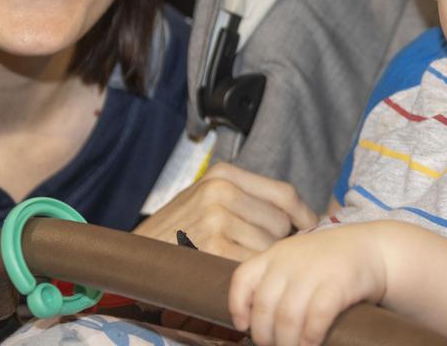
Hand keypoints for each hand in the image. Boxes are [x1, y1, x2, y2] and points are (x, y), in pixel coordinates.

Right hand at [133, 162, 316, 259]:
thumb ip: (248, 199)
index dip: (304, 215)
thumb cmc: (177, 231)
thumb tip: (304, 216)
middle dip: (276, 241)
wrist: (136, 256)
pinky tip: (229, 271)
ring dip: (260, 260)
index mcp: (223, 174)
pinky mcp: (213, 247)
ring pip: (270, 246)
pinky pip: (252, 264)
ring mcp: (217, 218)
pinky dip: (248, 273)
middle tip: (255, 251)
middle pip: (282, 222)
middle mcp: (221, 191)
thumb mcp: (208, 199)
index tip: (310, 229)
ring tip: (235, 259)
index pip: (284, 194)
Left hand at [228, 224, 388, 345]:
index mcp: (274, 255)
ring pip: (287, 317)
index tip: (244, 326)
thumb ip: (275, 281)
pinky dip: (310, 338)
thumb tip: (252, 320)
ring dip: (286, 343)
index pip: (242, 279)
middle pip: (264, 307)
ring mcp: (313, 272)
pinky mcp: (337, 284)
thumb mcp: (296, 260)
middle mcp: (288, 262)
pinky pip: (316, 318)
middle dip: (265, 336)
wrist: (373, 248)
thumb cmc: (329, 262)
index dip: (237, 306)